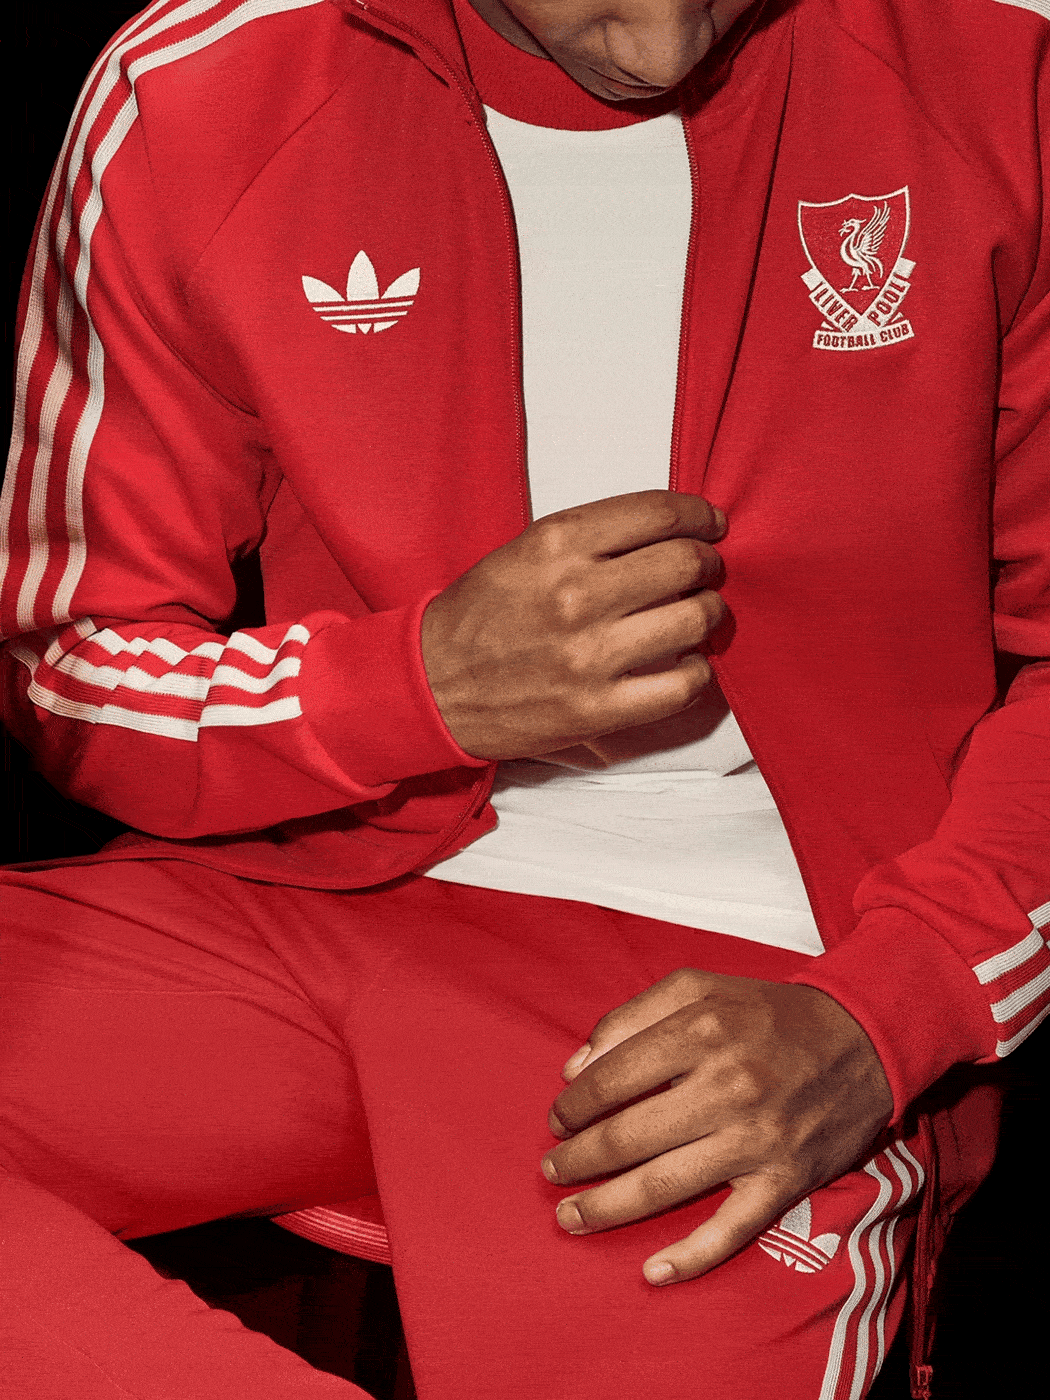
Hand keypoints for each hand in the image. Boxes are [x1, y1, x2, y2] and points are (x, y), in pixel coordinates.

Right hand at [420, 491, 726, 758]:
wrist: (433, 685)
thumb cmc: (482, 617)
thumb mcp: (526, 551)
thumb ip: (594, 538)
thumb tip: (673, 533)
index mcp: (556, 544)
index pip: (660, 514)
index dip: (700, 516)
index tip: (710, 525)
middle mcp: (575, 594)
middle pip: (686, 563)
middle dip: (709, 564)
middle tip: (706, 571)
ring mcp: (589, 656)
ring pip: (694, 620)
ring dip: (709, 614)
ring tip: (697, 616)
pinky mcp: (598, 709)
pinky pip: (683, 685)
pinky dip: (695, 671)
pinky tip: (683, 664)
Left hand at [540, 968, 892, 1284]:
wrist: (863, 1039)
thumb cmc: (767, 1014)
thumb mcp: (698, 988)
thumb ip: (630, 1016)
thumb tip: (575, 1067)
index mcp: (701, 1031)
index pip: (613, 1077)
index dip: (574, 1105)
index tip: (558, 1119)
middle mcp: (727, 1085)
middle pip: (628, 1137)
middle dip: (577, 1160)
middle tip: (552, 1170)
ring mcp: (757, 1138)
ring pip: (664, 1185)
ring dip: (607, 1208)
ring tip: (570, 1217)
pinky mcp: (785, 1180)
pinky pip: (732, 1229)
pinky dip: (690, 1257)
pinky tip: (651, 1272)